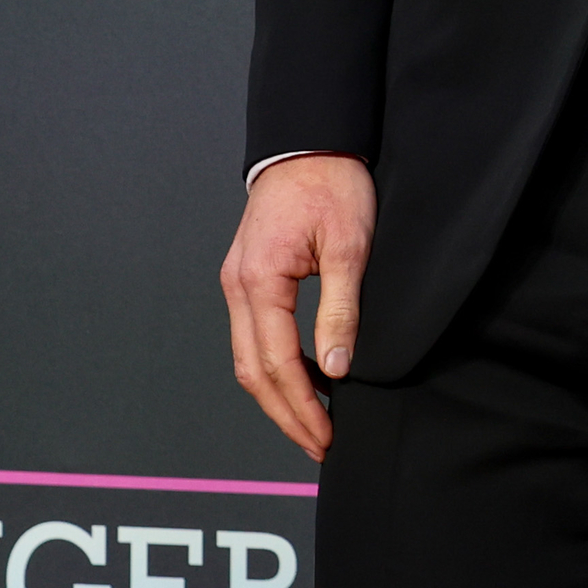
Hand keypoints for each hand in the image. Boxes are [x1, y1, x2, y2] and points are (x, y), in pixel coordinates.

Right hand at [220, 156, 375, 462]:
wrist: (309, 143)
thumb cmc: (331, 183)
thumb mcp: (349, 245)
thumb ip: (340, 308)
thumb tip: (337, 366)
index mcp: (258, 282)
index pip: (276, 364)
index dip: (301, 407)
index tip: (325, 435)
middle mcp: (238, 288)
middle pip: (253, 372)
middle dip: (285, 414)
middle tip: (318, 444)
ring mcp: (238, 284)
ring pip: (249, 358)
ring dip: (278, 395)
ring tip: (314, 423)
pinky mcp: (249, 278)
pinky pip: (256, 335)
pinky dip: (276, 366)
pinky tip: (308, 378)